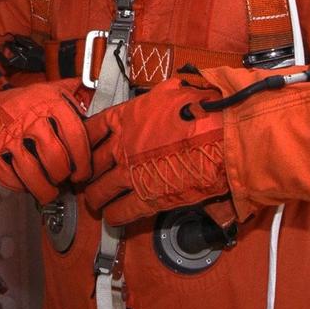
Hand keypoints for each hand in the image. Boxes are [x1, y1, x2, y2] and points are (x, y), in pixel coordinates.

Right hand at [0, 78, 93, 203]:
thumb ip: (71, 93)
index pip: (75, 136)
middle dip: (63, 176)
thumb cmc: (17, 103)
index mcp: (48, 103)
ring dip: (45, 189)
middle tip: (64, 180)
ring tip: (49, 191)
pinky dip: (21, 187)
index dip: (83, 160)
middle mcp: (28, 118)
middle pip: (56, 159)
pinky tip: (26, 184)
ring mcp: (7, 136)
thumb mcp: (46, 90)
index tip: (83, 171)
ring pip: (33, 174)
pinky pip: (10, 179)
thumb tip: (94, 94)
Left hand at [84, 77, 228, 226]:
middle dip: (88, 173)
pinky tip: (113, 217)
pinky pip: (121, 210)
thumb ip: (157, 100)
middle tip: (88, 179)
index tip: (84, 149)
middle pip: (91, 164)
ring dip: (97, 198)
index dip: (85, 142)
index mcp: (126, 117)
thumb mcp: (172, 91)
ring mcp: (132, 172)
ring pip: (100, 190)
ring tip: (97, 202)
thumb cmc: (204, 108)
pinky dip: (114, 215)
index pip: (90, 130)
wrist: (224, 131)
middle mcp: (122, 145)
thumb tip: (161, 100)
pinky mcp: (148, 196)